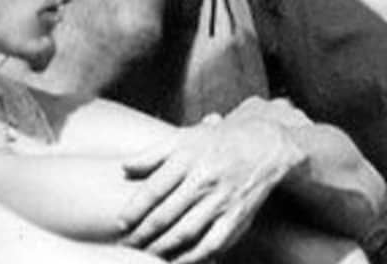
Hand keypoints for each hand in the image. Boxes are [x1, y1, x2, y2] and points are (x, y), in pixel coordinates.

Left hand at [118, 100, 298, 261]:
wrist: (266, 144)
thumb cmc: (220, 141)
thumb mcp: (187, 136)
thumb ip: (154, 153)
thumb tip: (124, 168)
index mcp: (190, 156)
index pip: (154, 189)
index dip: (133, 211)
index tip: (120, 224)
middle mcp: (205, 178)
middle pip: (166, 215)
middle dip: (142, 235)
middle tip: (127, 246)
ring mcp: (222, 199)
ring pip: (184, 232)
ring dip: (160, 249)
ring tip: (145, 255)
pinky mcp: (236, 217)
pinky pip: (210, 245)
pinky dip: (191, 258)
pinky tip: (176, 262)